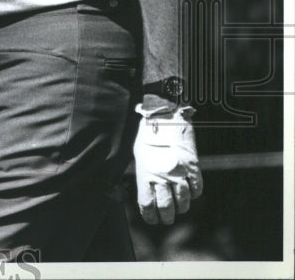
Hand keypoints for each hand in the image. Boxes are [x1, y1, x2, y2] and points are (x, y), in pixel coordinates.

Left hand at [133, 104, 202, 224]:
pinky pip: (197, 189)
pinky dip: (194, 194)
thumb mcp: (140, 156)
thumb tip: (148, 192)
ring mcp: (179, 173)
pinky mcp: (193, 167)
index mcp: (145, 174)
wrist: (165, 117)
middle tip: (167, 219)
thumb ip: (144, 175)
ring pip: (183, 201)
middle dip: (167, 217)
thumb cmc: (149, 136)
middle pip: (166, 207)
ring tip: (180, 207)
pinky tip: (190, 191)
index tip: (153, 220)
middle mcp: (162, 177)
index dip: (150, 216)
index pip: (147, 204)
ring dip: (182, 207)